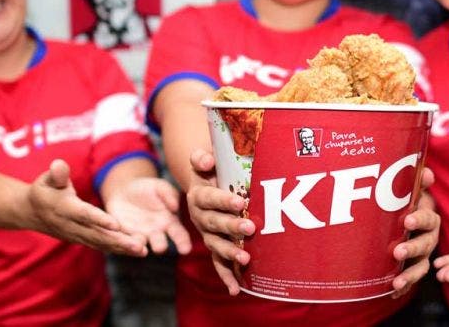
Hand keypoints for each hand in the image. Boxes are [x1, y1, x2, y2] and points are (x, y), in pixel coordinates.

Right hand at [28, 159, 146, 255]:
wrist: (32, 212)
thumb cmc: (44, 189)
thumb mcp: (47, 179)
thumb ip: (57, 174)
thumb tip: (59, 164)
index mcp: (64, 208)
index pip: (84, 214)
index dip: (99, 220)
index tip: (116, 225)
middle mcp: (71, 225)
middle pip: (97, 234)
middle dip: (118, 241)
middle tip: (139, 246)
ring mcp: (76, 235)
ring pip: (100, 243)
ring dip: (121, 248)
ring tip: (142, 251)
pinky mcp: (81, 240)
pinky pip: (100, 245)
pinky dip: (117, 249)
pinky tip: (136, 251)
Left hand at [105, 177, 191, 254]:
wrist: (126, 190)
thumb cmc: (149, 189)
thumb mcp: (161, 187)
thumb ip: (169, 194)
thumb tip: (174, 207)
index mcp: (170, 222)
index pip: (179, 235)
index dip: (183, 242)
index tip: (186, 250)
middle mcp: (156, 232)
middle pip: (160, 243)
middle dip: (160, 246)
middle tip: (160, 248)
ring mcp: (139, 234)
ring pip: (140, 244)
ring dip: (140, 248)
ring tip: (140, 248)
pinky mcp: (123, 233)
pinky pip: (123, 239)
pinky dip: (123, 242)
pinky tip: (124, 241)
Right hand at [186, 149, 253, 294]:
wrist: (205, 183)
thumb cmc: (211, 170)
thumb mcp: (204, 160)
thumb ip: (202, 158)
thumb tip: (207, 160)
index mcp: (198, 195)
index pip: (209, 198)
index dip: (222, 200)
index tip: (239, 201)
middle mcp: (200, 217)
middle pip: (214, 223)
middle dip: (231, 227)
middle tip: (249, 228)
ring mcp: (206, 234)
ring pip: (216, 245)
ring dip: (230, 252)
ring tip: (245, 258)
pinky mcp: (213, 246)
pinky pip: (218, 263)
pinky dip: (226, 276)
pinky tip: (235, 289)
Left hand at [392, 167, 439, 297]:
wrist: (407, 222)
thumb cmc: (409, 204)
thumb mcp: (414, 191)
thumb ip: (419, 182)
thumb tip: (427, 173)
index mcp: (430, 219)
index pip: (428, 219)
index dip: (420, 219)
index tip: (408, 220)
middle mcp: (429, 238)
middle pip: (425, 245)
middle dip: (412, 248)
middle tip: (398, 251)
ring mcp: (422, 256)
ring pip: (420, 266)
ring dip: (409, 275)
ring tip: (397, 281)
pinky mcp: (413, 268)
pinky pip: (410, 279)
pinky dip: (403, 287)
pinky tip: (392, 293)